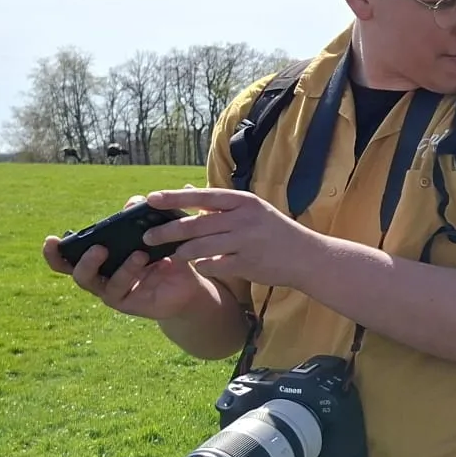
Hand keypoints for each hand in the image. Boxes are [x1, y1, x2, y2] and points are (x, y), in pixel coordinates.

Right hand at [43, 196, 219, 320]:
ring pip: (105, 285)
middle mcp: (100, 277)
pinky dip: (145, 276)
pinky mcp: (130, 305)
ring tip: (140, 254)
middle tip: (100, 248)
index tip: (50, 240)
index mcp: (98, 259)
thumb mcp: (155, 234)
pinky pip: (131, 292)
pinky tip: (163, 264)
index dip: (54, 252)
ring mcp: (113, 293)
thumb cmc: (163, 255)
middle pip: (79, 274)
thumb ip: (141, 216)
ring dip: (123, 268)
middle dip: (85, 261)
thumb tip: (135, 200)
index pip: (67, 258)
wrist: (186, 286)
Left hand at [142, 188, 324, 289]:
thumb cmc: (275, 232)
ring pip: (200, 247)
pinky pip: (213, 266)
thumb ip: (220, 204)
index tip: (150, 199)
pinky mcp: (247, 264)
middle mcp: (244, 219)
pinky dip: (203, 266)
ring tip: (173, 255)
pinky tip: (200, 266)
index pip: (202, 197)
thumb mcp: (252, 210)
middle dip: (168, 230)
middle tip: (147, 235)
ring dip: (183, 252)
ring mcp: (245, 242)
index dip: (174, 198)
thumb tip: (187, 190)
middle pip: (196, 224)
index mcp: (244, 202)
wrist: (307, 257)